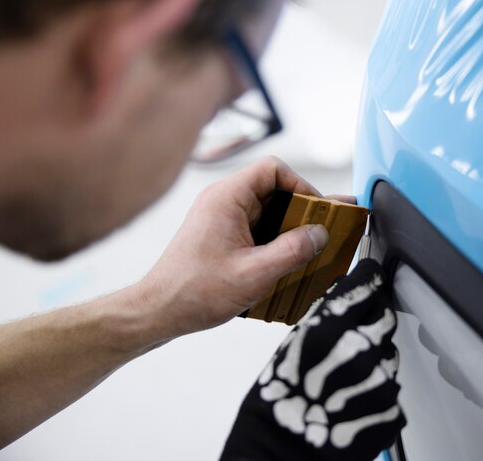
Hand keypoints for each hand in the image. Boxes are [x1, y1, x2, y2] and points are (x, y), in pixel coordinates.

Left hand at [139, 156, 331, 340]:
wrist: (159, 311)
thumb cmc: (194, 292)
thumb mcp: (254, 274)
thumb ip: (292, 251)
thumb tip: (320, 234)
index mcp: (226, 198)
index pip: (272, 169)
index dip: (301, 186)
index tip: (318, 210)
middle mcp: (223, 201)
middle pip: (274, 191)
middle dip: (301, 212)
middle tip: (323, 232)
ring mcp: (222, 218)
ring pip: (268, 212)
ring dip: (289, 230)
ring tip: (310, 252)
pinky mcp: (222, 235)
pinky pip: (258, 229)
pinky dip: (276, 242)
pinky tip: (288, 264)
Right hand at [221, 259, 405, 460]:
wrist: (283, 452)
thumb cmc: (277, 405)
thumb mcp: (290, 348)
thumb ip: (323, 319)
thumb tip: (343, 296)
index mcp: (329, 329)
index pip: (366, 286)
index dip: (367, 280)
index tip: (369, 277)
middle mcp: (360, 351)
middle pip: (384, 317)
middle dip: (371, 320)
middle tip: (351, 336)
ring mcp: (379, 381)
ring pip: (389, 353)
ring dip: (374, 358)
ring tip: (345, 378)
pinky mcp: (391, 408)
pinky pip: (391, 387)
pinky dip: (376, 390)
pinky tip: (352, 400)